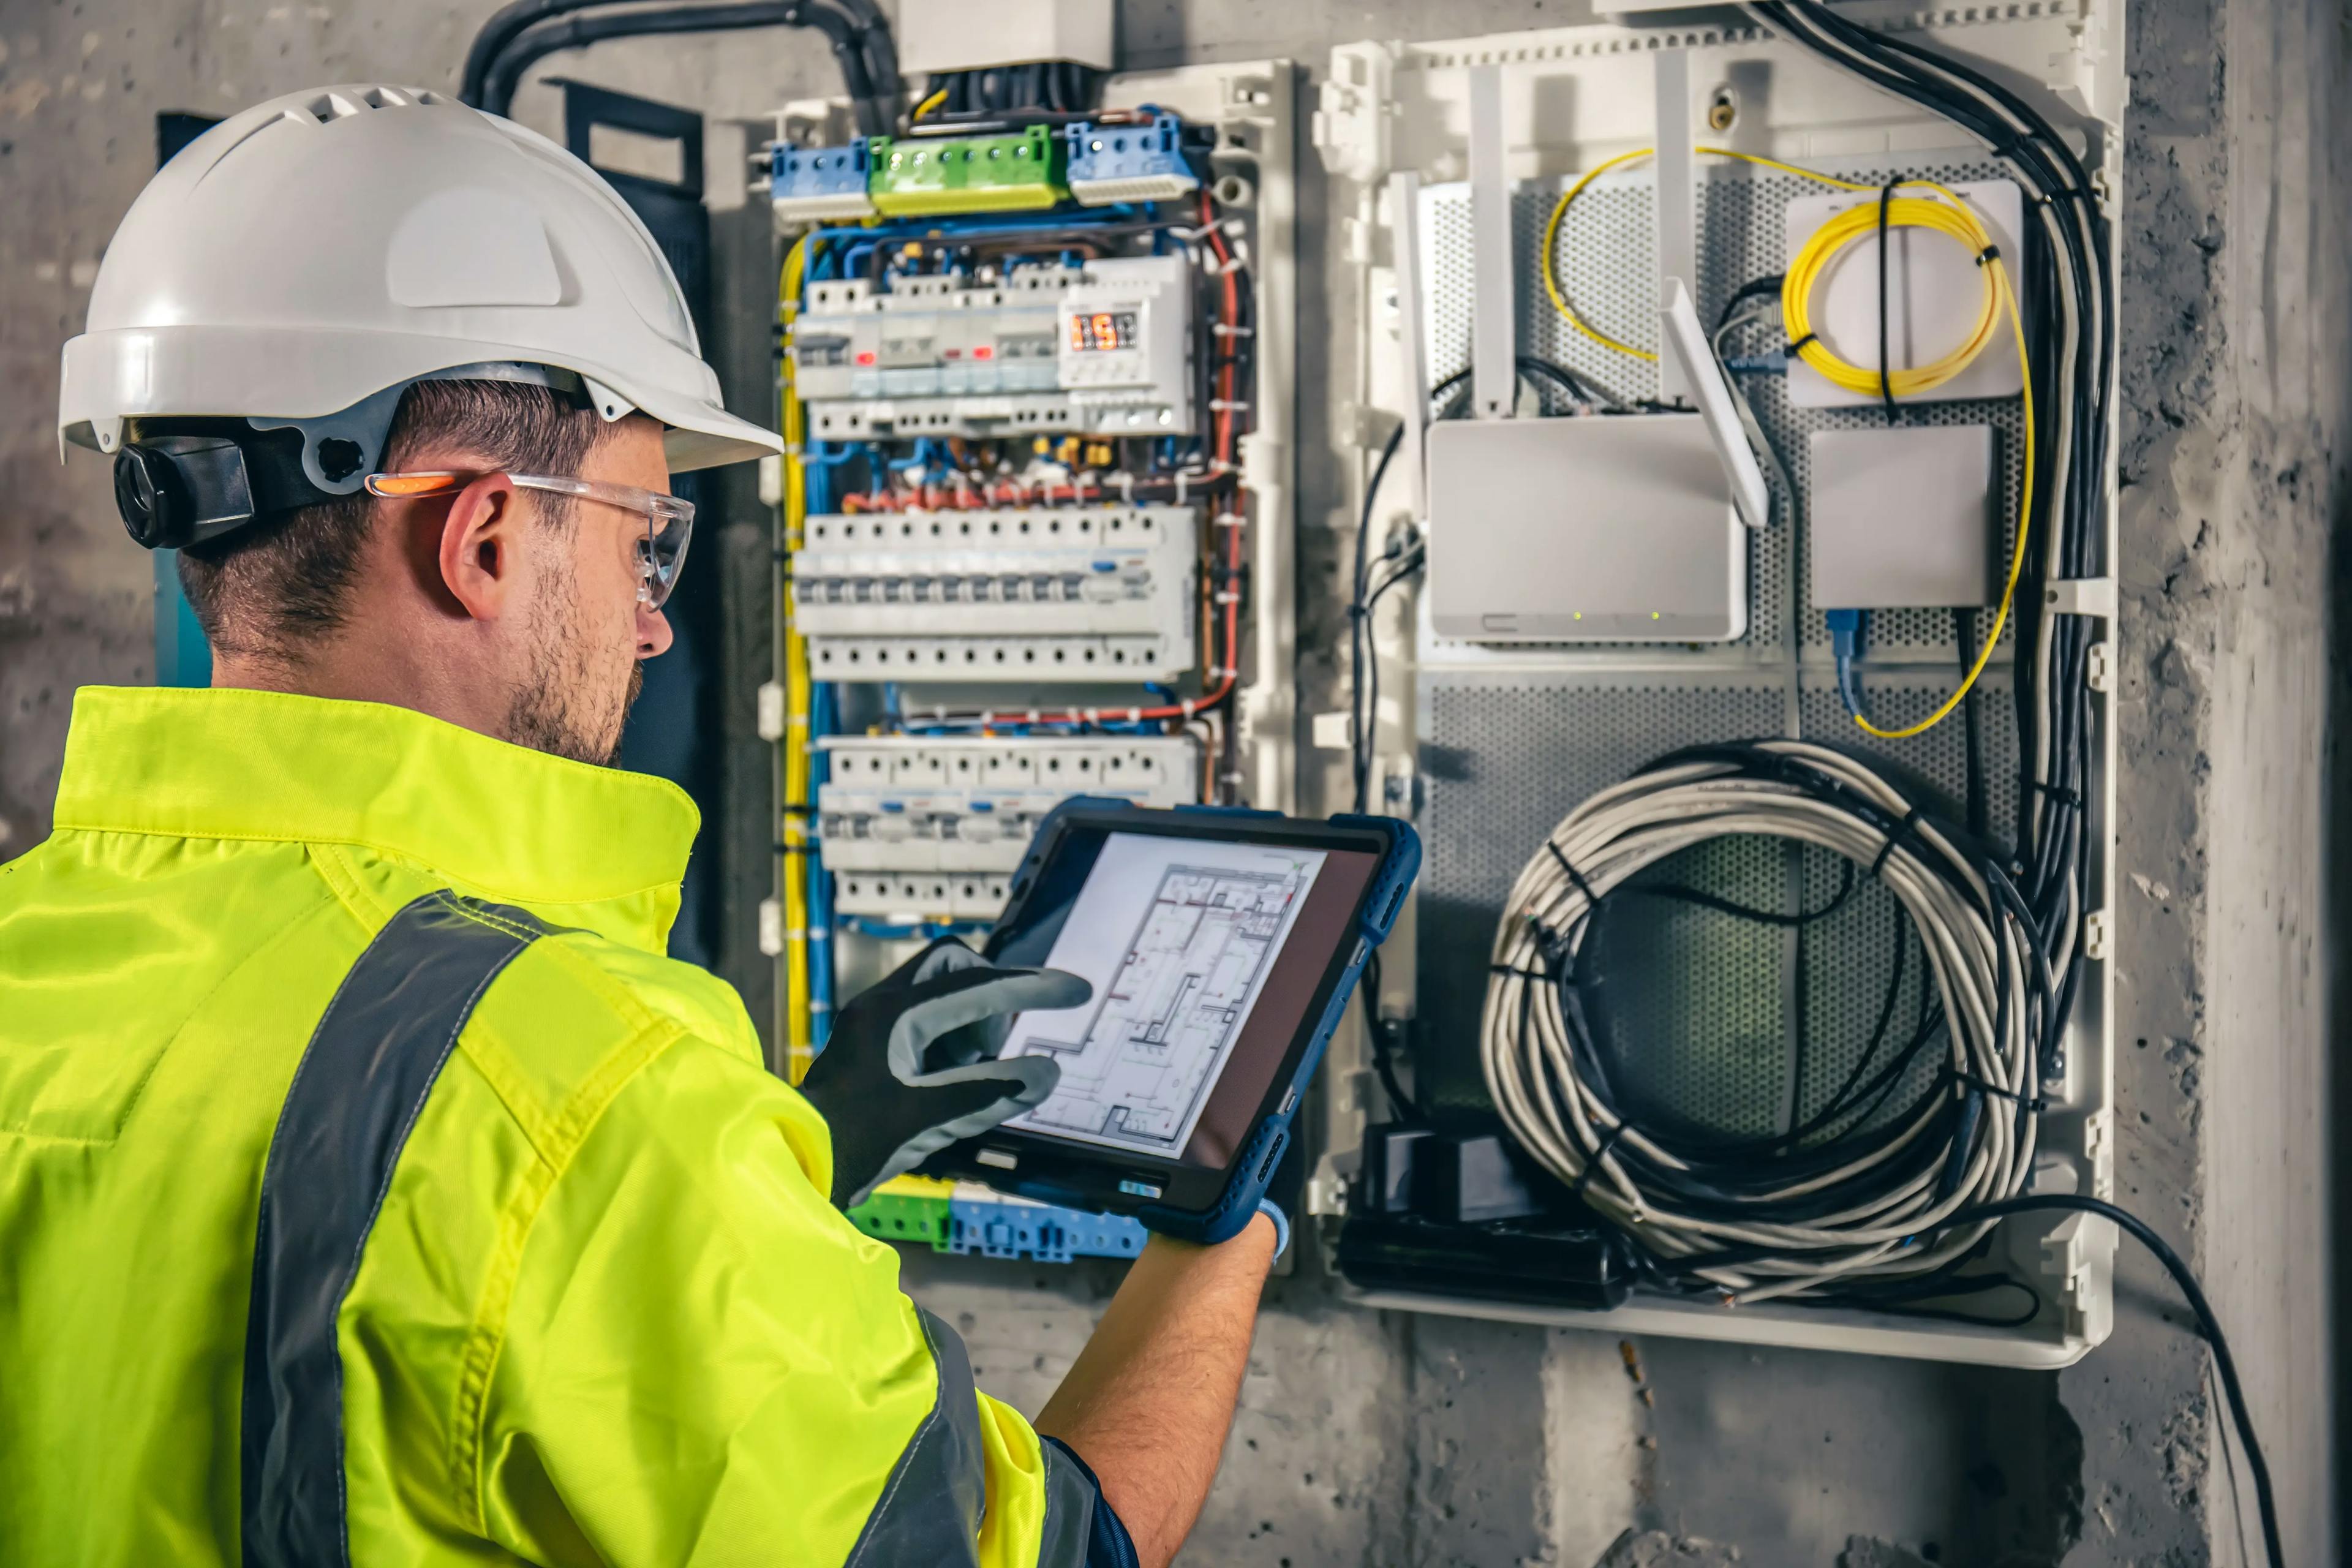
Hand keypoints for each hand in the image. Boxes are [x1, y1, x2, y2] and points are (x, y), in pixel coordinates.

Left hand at [797, 937, 1090, 1208]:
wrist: (793, 1166)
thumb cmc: (847, 1144)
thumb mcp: (928, 1120)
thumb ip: (988, 1092)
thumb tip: (1046, 1073)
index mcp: (892, 1014)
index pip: (978, 986)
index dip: (1032, 987)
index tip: (1074, 989)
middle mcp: (880, 1008)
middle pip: (953, 967)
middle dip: (989, 996)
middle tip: (995, 1046)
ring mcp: (874, 1026)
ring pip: (940, 994)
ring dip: (970, 1024)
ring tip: (970, 1074)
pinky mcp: (873, 1049)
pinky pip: (926, 1024)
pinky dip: (951, 1045)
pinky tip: (950, 1085)